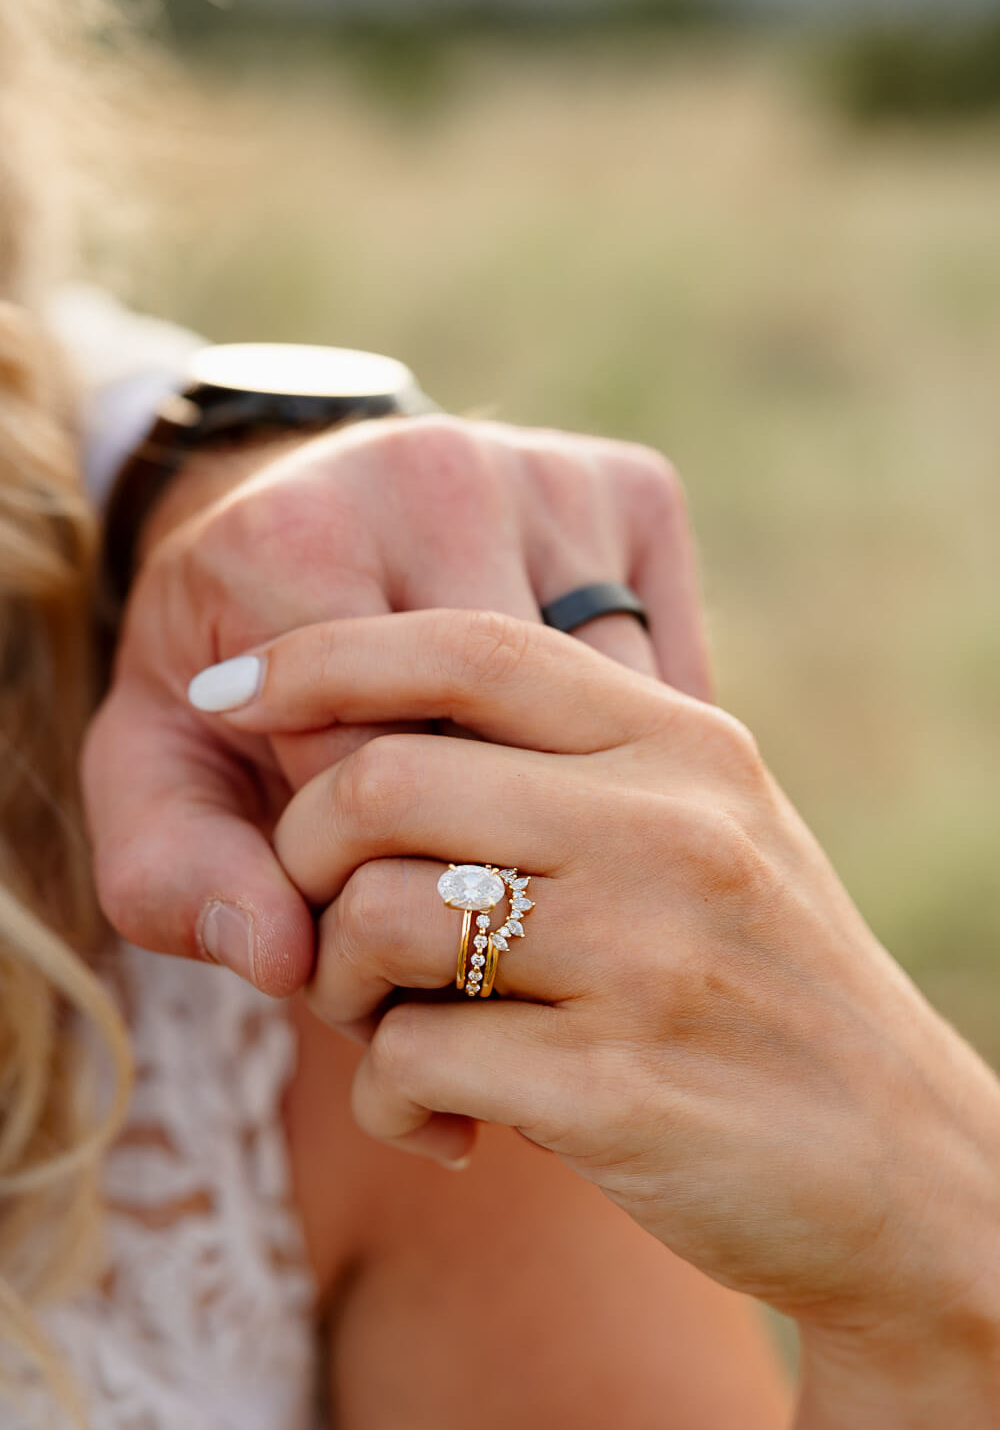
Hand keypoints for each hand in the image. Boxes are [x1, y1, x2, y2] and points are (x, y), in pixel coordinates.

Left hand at [83, 415, 707, 992]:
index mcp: (297, 538)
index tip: (344, 909)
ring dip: (565, 803)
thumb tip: (281, 955)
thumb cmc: (221, 667)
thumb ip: (177, 873)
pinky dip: (630, 746)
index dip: (359, 877)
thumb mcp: (154, 774)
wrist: (291, 508)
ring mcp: (551, 474)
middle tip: (435, 889)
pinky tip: (580, 778)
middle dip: (470, 843)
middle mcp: (437, 478)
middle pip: (495, 737)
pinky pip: (665, 672)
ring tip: (512, 849)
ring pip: (600, 713)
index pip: (362, 767)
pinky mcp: (637, 488)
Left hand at [194, 609, 999, 1429]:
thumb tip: (377, 733)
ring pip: (378, 919)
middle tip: (322, 923)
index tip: (227, 693)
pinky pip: (409, 1060)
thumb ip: (571, 770)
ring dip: (336, 985)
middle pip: (379, 781)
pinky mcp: (621, 1086)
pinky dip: (386, 1097)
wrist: (905, 1169)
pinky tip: (443, 1123)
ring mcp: (650, 953)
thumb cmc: (763, 990)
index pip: (466, 647)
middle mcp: (670, 824)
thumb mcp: (706, 839)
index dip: (321, 657)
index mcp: (681, 742)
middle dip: (302, 857)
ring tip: (386, 1027)